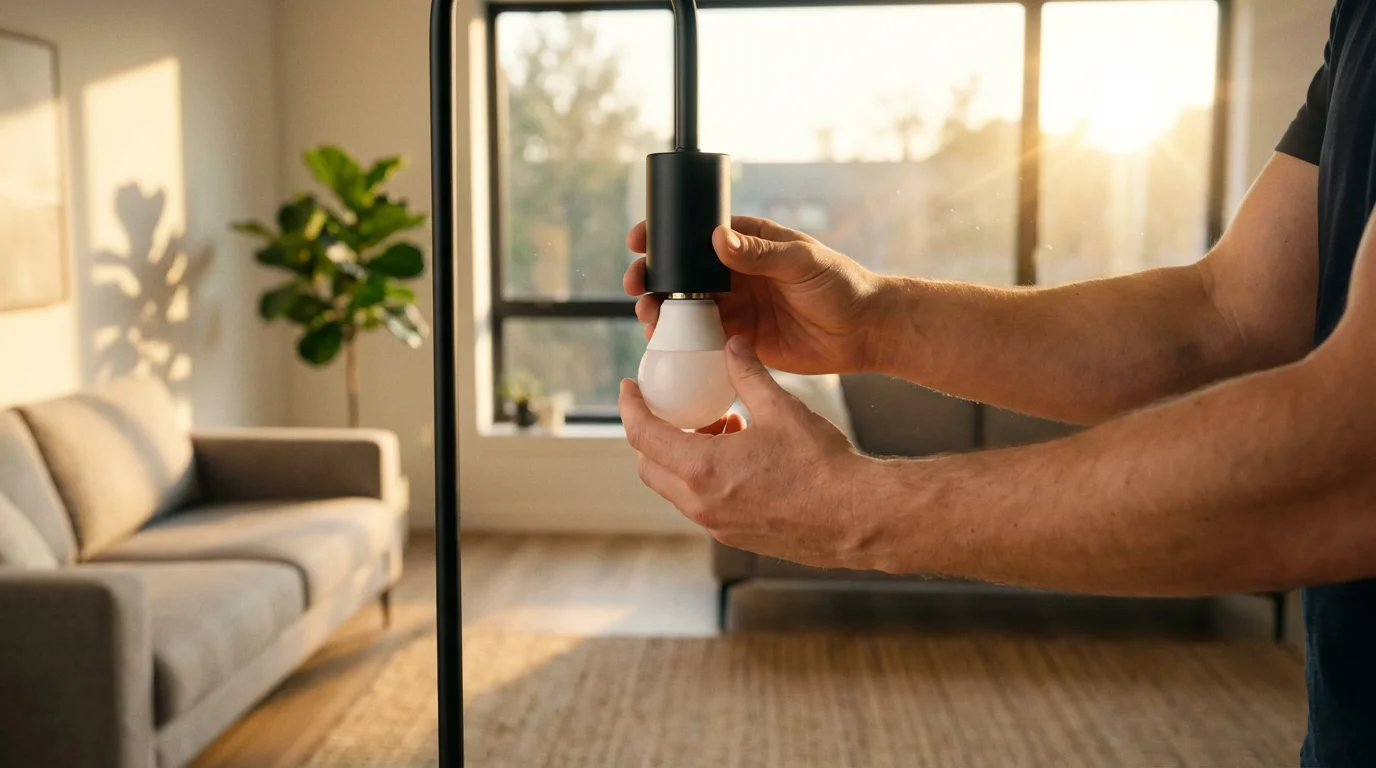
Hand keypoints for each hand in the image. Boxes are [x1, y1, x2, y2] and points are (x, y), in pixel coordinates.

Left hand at [620, 335, 880, 569]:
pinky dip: (706, 478)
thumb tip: (733, 345)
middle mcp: (702, 503)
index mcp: (704, 469)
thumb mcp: (782, 409)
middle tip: (676, 409)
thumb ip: (749, 374)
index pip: (643, 436)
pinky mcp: (737, 536)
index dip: (630, 409)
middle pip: (651, 467)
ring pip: (677, 489)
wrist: (858, 517)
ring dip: (685, 457)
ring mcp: (718, 525)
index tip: (629, 390)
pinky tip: (741, 457)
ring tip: (722, 428)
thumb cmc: (822, 467)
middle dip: (655, 435)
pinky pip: (704, 504)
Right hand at [624, 216, 889, 375]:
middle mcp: (735, 273)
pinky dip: (681, 343)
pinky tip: (666, 346)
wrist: (864, 332)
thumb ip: (760, 253)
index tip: (639, 242)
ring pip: (686, 308)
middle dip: (654, 278)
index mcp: (748, 243)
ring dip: (662, 312)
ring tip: (648, 319)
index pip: (697, 235)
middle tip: (636, 286)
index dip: (665, 238)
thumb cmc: (841, 285)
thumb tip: (719, 239)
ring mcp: (736, 306)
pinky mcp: (740, 340)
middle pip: (683, 273)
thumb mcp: (801, 262)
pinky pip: (702, 340)